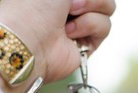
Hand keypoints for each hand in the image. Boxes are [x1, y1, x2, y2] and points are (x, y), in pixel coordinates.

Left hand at [0, 0, 115, 82]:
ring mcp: (81, 24)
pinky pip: (105, 26)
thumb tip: (84, 1)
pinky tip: (70, 34)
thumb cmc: (35, 7)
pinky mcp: (88, 44)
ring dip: (91, 7)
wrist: (29, 40)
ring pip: (108, 8)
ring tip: (69, 17)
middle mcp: (71, 7)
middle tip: (71, 4)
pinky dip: (89, 26)